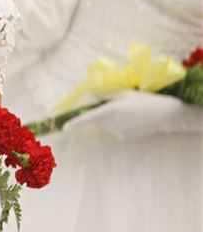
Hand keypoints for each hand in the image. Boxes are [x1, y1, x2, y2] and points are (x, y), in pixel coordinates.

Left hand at [64, 91, 201, 141]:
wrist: (165, 114)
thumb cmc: (144, 100)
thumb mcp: (123, 93)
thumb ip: (105, 95)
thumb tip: (91, 96)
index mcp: (110, 110)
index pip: (88, 118)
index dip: (76, 123)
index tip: (65, 128)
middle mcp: (112, 123)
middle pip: (96, 120)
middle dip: (97, 114)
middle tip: (114, 106)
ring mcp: (119, 132)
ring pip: (106, 125)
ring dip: (110, 119)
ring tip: (127, 112)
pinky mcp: (125, 138)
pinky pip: (115, 130)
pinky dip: (119, 125)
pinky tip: (132, 120)